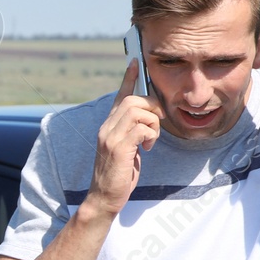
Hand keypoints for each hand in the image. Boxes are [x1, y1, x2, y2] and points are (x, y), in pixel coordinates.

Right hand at [88, 59, 161, 216]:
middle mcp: (107, 127)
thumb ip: (132, 134)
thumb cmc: (118, 175)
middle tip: (156, 128)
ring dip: (153, 125)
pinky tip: (146, 150)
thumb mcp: (126, 150)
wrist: (103, 197)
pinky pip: (142, 128)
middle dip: (152, 110)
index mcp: (109, 126)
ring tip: (150, 142)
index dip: (128, 78)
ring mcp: (111, 136)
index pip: (119, 96)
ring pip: (139, 112)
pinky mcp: (119, 147)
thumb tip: (147, 124)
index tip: (135, 62)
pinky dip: (151, 137)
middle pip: (134, 100)